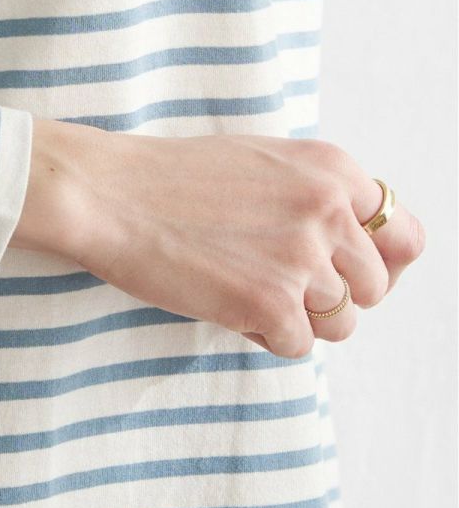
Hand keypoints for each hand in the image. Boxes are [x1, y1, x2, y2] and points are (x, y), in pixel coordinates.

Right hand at [11, 121, 425, 357]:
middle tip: (268, 273)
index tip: (339, 266)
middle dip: (328, 291)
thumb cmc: (173, 177)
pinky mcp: (272, 303)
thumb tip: (388, 261)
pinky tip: (222, 298)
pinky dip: (262, 333)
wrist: (106, 192)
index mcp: (332, 168)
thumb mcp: (262, 162)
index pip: (402, 234)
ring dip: (297, 316)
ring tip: (242, 284)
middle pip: (372, 287)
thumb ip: (323, 198)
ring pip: (340, 322)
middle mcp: (329, 209)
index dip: (373, 260)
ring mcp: (304, 257)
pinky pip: (296, 345)